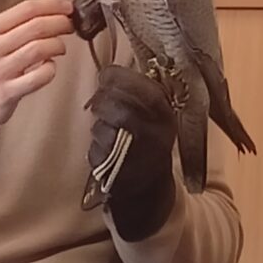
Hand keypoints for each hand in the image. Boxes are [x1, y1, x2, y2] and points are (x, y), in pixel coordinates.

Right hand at [0, 0, 73, 130]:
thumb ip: (16, 25)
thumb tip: (51, 13)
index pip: (26, 9)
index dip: (53, 6)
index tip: (67, 8)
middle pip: (36, 26)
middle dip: (60, 23)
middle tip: (69, 26)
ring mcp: (0, 70)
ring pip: (39, 48)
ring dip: (58, 45)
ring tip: (60, 48)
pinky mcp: (8, 91)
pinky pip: (39, 76)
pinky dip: (51, 69)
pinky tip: (49, 67)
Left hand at [86, 65, 176, 239]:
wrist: (149, 192)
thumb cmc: (149, 145)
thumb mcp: (155, 118)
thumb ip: (138, 95)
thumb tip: (107, 70)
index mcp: (166, 115)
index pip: (140, 86)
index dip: (117, 77)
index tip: (106, 75)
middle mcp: (155, 133)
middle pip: (115, 105)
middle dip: (100, 101)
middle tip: (98, 104)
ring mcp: (137, 155)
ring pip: (102, 128)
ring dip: (98, 127)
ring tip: (108, 132)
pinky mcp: (119, 172)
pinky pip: (96, 150)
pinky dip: (96, 148)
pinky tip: (107, 152)